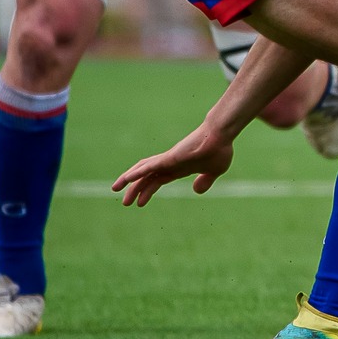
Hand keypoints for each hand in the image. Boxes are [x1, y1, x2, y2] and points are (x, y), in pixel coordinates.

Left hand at [111, 124, 234, 205]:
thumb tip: (196, 190)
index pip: (157, 180)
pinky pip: (150, 166)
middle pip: (146, 177)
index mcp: (178, 168)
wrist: (222, 135)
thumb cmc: (219, 149)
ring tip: (115, 189)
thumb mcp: (214, 171)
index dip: (147, 191)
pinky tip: (128, 178)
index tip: (139, 204)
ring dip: (129, 180)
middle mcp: (169, 164)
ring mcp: (168, 159)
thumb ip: (205, 180)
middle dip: (134, 189)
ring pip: (143, 170)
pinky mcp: (169, 157)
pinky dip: (138, 172)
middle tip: (125, 203)